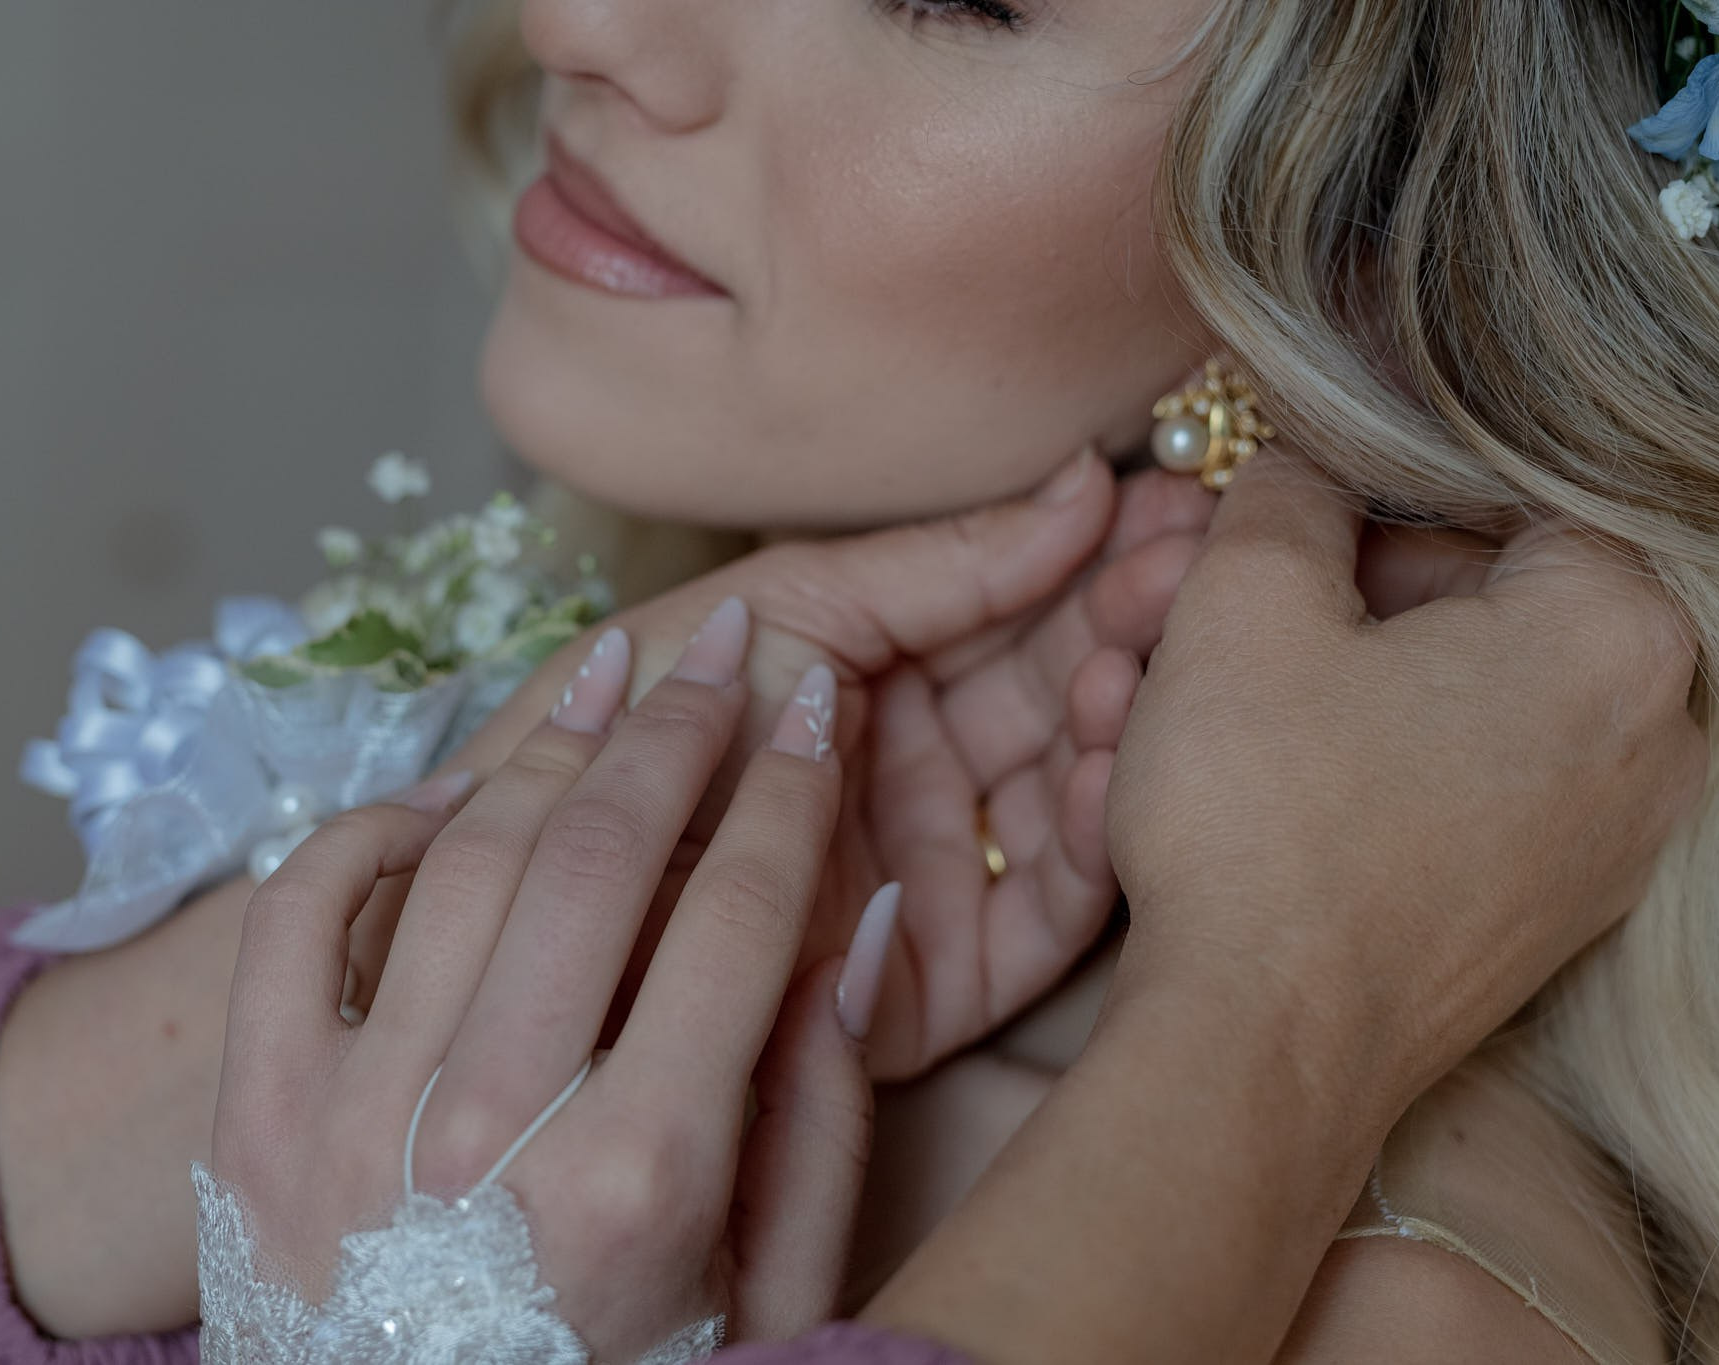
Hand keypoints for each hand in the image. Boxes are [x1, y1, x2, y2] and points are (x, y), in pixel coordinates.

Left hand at [211, 603, 880, 1358]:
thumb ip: (822, 1115)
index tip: (817, 705)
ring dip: (548, 744)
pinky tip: (450, 797)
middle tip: (729, 650)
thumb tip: (855, 918)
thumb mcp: (767, 1296)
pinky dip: (370, 830)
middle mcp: (486, 1133)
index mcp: (640, 1183)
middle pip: (602, 854)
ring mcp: (346, 1116)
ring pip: (462, 858)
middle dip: (680, 725)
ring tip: (609, 672)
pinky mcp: (253, 1114)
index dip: (793, 786)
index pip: (741, 914)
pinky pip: (297, 914)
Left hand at [445, 453, 1214, 1078]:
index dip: (1097, 552)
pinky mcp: (949, 981)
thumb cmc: (618, 719)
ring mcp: (939, 869)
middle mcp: (920, 766)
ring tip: (1159, 642)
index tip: (1177, 494)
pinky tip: (1112, 758)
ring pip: (1073, 790)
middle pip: (1060, 691)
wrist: (515, 898)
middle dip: (1133, 620)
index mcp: (881, 668)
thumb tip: (1080, 479)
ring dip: (1123, 714)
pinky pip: (1050, 908)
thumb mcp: (775, 608)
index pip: (1020, 606)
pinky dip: (1094, 836)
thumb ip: (927, 563)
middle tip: (1204, 558)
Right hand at [1105, 450, 1707, 1104]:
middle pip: (1462, 610)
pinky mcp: (1538, 917)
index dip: (1354, 499)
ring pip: (1432, 710)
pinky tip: (1230, 792)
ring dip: (1300, 694)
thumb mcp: (1243, 606)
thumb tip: (1303, 464)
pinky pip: (1436, 800)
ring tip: (1166, 710)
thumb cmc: (1263, 820)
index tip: (1263, 527)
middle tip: (1189, 616)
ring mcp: (1600, 843)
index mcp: (1616, 635)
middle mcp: (1652, 742)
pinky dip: (1338, 779)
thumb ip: (1286, 495)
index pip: (1495, 500)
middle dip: (1309, 607)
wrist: (1258, 1049)